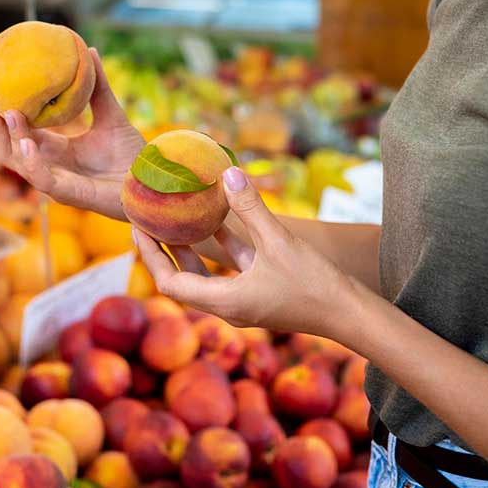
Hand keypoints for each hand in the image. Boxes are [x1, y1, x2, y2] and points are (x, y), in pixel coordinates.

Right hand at [0, 48, 146, 219]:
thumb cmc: (130, 156)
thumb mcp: (111, 114)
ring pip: (18, 162)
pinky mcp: (66, 194)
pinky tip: (26, 142)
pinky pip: (41, 178)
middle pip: (7, 146)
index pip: (17, 129)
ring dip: (8, 137)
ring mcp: (55, 181)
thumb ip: (98, 87)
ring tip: (7, 112)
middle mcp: (49, 165)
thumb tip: (90, 50)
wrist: (150, 181)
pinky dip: (31, 162)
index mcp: (54, 149)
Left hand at [132, 167, 363, 337]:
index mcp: (224, 302)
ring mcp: (244, 301)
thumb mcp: (279, 241)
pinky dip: (220, 249)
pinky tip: (218, 222)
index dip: (151, 255)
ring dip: (190, 250)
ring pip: (206, 275)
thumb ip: (252, 208)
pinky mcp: (260, 293)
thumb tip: (227, 173)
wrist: (350, 314)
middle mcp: (228, 307)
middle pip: (182, 280)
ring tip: (173, 219)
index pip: (170, 282)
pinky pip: (230, 271)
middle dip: (163, 251)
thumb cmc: (314, 284)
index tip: (138, 227)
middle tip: (147, 220)